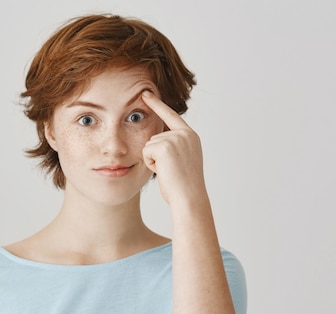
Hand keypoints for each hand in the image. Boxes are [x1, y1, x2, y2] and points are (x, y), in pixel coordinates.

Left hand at [141, 91, 207, 206]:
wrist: (189, 197)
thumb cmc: (184, 185)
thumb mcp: (183, 160)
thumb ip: (173, 146)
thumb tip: (155, 139)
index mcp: (191, 136)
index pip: (171, 115)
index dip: (157, 104)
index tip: (145, 93)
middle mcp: (184, 134)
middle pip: (154, 136)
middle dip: (156, 155)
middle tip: (171, 170)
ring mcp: (175, 138)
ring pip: (149, 144)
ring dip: (153, 160)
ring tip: (169, 171)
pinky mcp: (164, 146)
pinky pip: (146, 151)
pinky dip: (150, 163)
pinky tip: (164, 171)